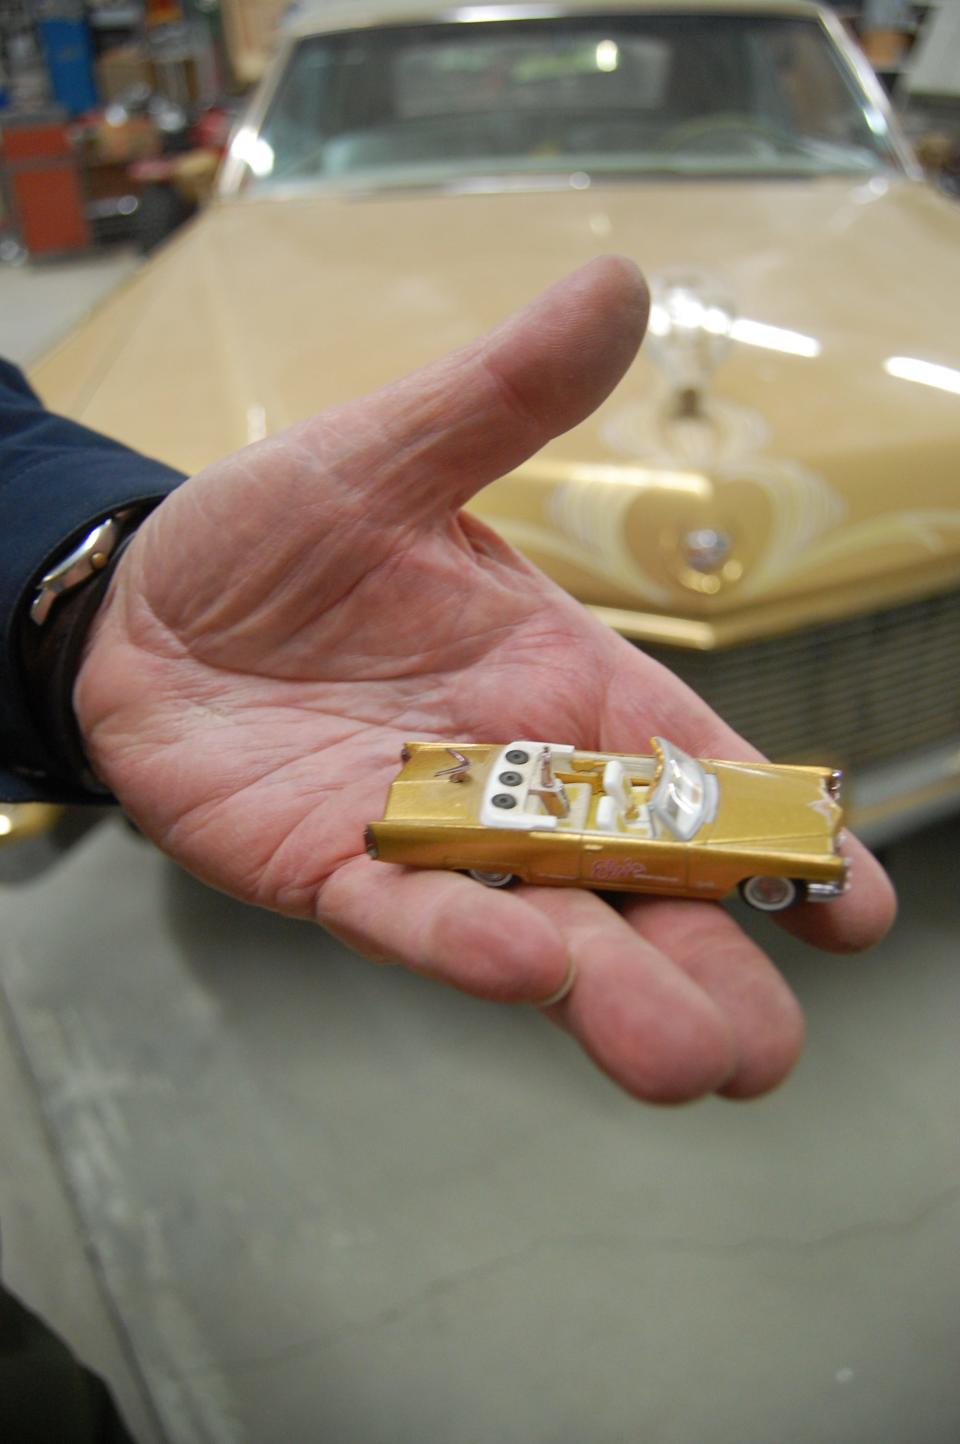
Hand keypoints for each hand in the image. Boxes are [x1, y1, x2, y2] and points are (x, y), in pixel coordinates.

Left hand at [74, 257, 895, 1103]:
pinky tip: (523, 968)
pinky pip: (408, 915)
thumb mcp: (393, 454)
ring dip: (614, 996)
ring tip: (692, 1060)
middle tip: (770, 1048)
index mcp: (563, 688)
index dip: (777, 840)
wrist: (144, 603)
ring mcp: (426, 838)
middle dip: (710, 966)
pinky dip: (464, 942)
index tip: (857, 904)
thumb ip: (503, 396)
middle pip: (639, 888)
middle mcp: (515, 782)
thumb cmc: (278, 538)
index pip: (694, 772)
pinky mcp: (331, 873)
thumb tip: (614, 284)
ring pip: (541, 934)